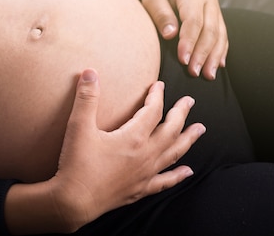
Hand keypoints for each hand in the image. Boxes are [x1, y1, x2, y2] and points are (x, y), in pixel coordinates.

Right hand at [4, 69, 205, 234]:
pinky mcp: (139, 190)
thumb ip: (86, 98)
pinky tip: (187, 172)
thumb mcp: (78, 127)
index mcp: (133, 138)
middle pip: (171, 130)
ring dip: (187, 139)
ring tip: (199, 130)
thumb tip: (90, 72)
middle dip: (181, 114)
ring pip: (174, 153)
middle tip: (189, 102)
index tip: (158, 85)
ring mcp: (145, 174)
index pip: (153, 111)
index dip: (157, 96)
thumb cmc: (76, 164)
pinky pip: (165, 181)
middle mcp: (145, 155)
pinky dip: (178, 175)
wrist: (73, 201)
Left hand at [136, 0, 227, 78]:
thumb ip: (161, 14)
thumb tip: (170, 35)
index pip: (193, 21)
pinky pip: (222, 33)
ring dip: (214, 56)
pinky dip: (220, 50)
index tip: (183, 60)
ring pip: (220, 33)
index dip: (189, 42)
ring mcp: (214, 6)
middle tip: (194, 72)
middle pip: (210, 29)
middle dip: (203, 53)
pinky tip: (218, 65)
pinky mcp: (215, 14)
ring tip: (208, 75)